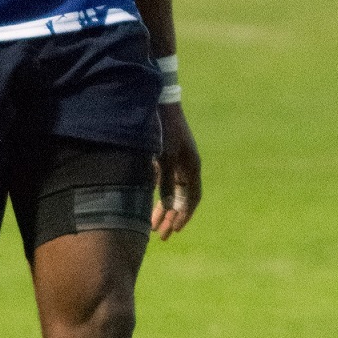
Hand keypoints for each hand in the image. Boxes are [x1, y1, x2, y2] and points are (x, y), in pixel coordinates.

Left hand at [152, 102, 201, 239]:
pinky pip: (163, 180)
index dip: (184, 215)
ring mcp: (177, 160)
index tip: (175, 230)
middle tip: (161, 235)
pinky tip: (145, 202)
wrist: (160, 102)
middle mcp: (186, 165)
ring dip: (162, 208)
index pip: (192, 198)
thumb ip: (166, 181)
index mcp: (192, 166)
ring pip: (171, 191)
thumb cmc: (166, 128)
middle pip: (180, 198)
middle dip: (171, 217)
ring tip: (152, 225)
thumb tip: (166, 206)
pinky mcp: (165, 155)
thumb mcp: (166, 156)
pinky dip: (156, 193)